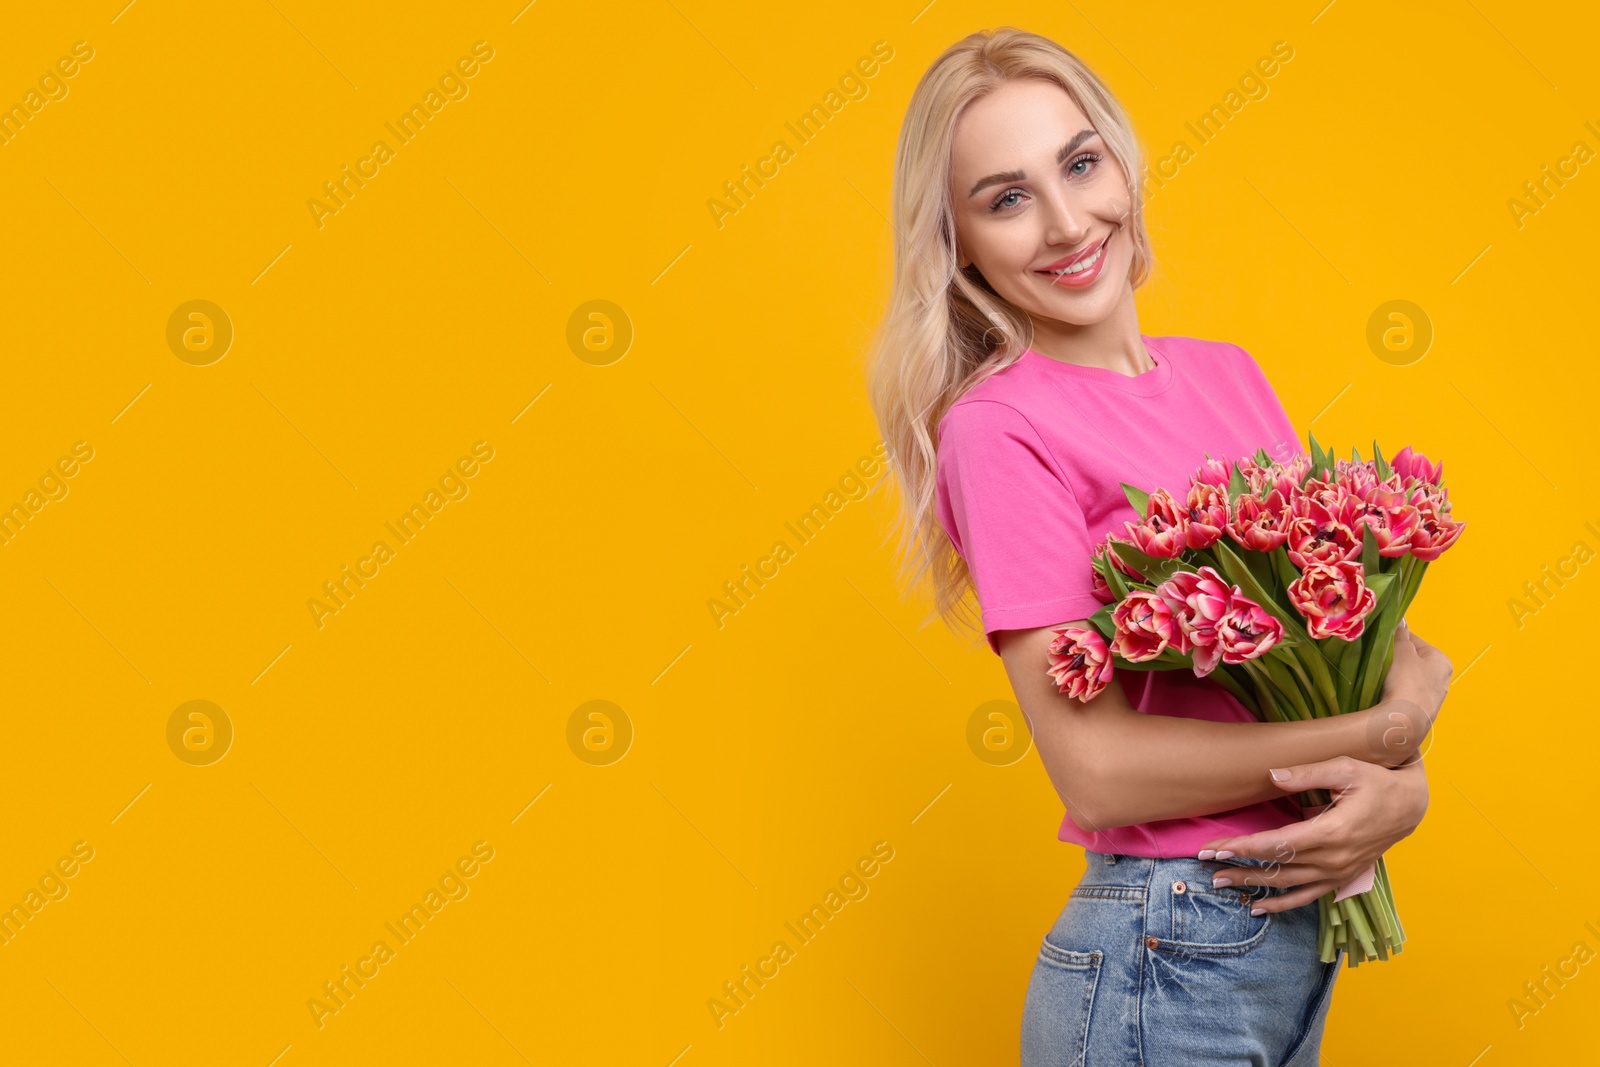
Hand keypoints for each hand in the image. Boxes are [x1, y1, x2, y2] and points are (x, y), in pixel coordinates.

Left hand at [1195, 754, 1428, 912]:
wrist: (1411, 806)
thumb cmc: (1376, 782)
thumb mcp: (1345, 768)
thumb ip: (1306, 774)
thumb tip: (1271, 775)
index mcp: (1332, 832)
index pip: (1277, 845)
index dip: (1243, 848)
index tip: (1214, 849)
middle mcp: (1334, 858)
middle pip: (1277, 867)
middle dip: (1238, 868)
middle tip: (1206, 866)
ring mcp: (1338, 872)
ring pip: (1288, 885)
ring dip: (1253, 886)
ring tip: (1222, 884)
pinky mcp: (1342, 878)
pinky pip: (1308, 897)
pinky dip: (1283, 905)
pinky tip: (1259, 908)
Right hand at [1381, 620, 1452, 725]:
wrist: (1404, 722)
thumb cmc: (1406, 681)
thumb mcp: (1401, 651)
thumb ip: (1400, 635)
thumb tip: (1400, 620)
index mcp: (1441, 661)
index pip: (1415, 641)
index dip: (1395, 640)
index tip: (1380, 644)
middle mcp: (1442, 680)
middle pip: (1412, 662)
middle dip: (1395, 661)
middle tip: (1378, 663)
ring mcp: (1433, 700)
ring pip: (1407, 680)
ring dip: (1393, 678)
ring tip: (1378, 681)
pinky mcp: (1420, 715)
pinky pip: (1404, 697)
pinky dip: (1394, 694)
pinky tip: (1383, 696)